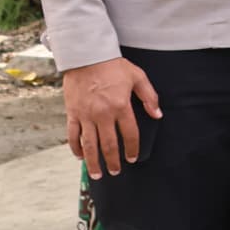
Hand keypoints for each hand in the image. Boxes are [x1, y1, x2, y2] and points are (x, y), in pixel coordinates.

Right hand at [62, 57, 159, 176]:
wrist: (86, 56)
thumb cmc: (113, 65)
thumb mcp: (137, 77)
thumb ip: (149, 97)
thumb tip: (157, 114)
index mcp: (120, 106)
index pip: (129, 134)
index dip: (132, 148)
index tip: (133, 158)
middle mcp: (102, 114)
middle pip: (109, 144)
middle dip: (113, 161)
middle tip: (116, 171)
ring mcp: (85, 115)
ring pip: (90, 144)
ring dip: (94, 161)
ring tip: (98, 174)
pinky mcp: (72, 113)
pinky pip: (73, 135)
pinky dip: (76, 147)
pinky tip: (80, 156)